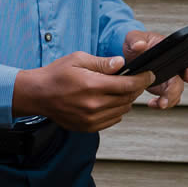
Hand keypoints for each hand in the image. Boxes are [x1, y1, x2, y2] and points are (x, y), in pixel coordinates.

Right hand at [12, 52, 153, 131]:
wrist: (38, 95)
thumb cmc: (56, 74)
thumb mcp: (78, 60)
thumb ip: (102, 63)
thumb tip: (121, 63)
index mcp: (92, 86)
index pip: (127, 85)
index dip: (142, 79)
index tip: (149, 74)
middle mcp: (93, 105)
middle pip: (127, 98)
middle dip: (136, 88)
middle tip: (137, 80)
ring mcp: (91, 119)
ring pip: (122, 110)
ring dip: (127, 100)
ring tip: (122, 89)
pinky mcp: (88, 127)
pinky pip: (113, 120)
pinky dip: (117, 111)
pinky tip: (110, 101)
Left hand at [121, 29, 187, 109]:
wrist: (130, 54)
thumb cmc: (135, 43)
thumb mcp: (133, 37)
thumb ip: (136, 40)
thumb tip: (139, 45)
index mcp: (168, 53)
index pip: (181, 62)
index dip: (186, 71)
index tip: (187, 78)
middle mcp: (171, 67)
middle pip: (179, 82)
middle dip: (173, 94)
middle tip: (164, 102)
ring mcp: (167, 78)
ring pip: (175, 93)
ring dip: (168, 101)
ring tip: (158, 104)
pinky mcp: (161, 87)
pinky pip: (167, 98)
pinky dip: (161, 103)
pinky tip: (152, 103)